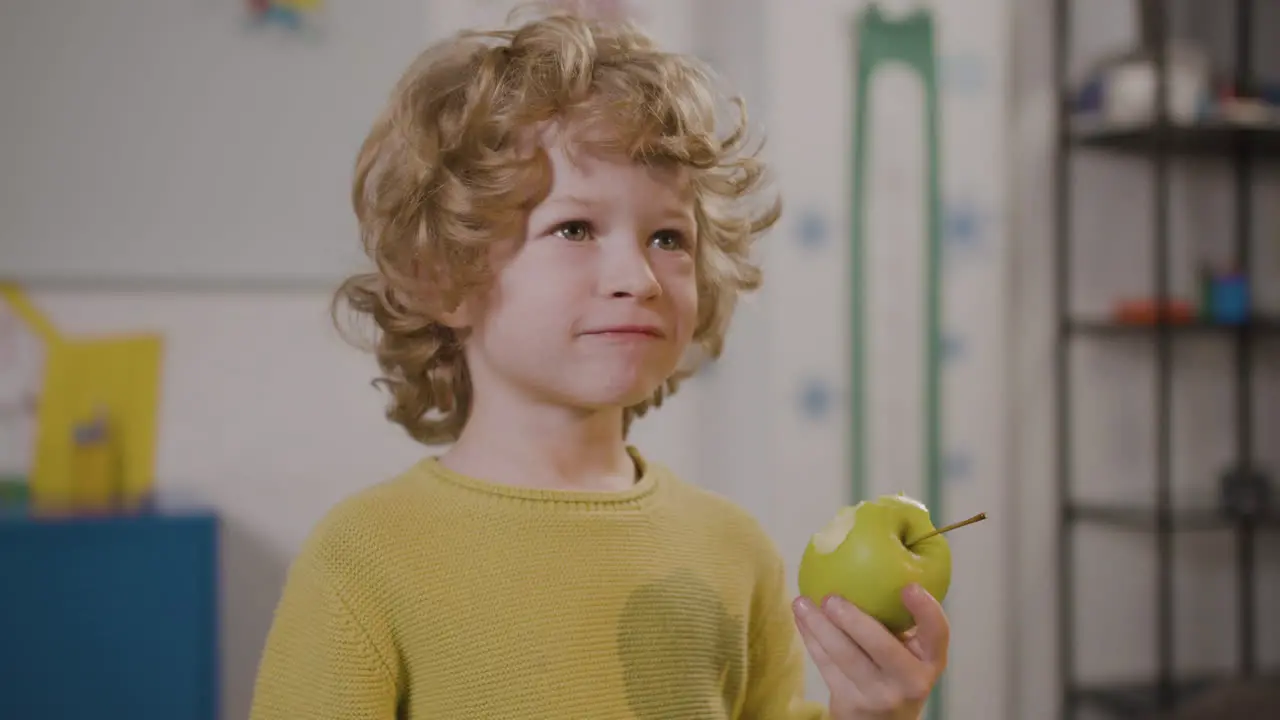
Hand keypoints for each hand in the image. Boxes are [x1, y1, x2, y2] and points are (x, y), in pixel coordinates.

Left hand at [792, 584, 949, 719]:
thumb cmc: (897, 671)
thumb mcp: (912, 652)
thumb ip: (902, 619)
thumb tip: (875, 558)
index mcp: (930, 660)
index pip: (938, 635)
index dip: (926, 611)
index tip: (909, 586)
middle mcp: (909, 680)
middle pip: (881, 647)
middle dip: (854, 621)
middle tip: (831, 597)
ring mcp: (878, 695)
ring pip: (844, 657)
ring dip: (819, 627)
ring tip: (802, 602)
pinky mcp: (849, 703)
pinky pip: (825, 665)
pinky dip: (810, 638)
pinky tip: (801, 617)